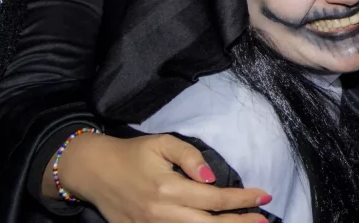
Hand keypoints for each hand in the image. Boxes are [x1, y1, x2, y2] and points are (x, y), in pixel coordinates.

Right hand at [51, 133, 270, 222]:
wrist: (93, 172)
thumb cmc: (132, 153)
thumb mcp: (162, 144)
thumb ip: (190, 157)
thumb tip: (211, 176)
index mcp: (169, 188)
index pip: (215, 198)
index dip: (242, 199)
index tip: (264, 196)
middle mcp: (162, 213)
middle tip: (264, 221)